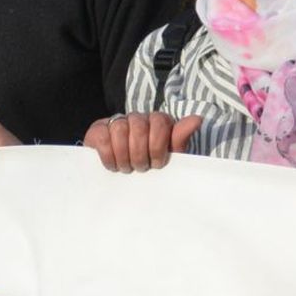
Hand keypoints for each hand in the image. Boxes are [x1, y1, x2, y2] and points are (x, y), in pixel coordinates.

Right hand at [82, 112, 201, 172]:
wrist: (124, 177)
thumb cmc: (152, 166)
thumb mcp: (170, 157)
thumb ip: (180, 139)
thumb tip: (197, 119)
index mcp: (158, 122)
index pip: (160, 122)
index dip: (158, 146)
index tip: (157, 164)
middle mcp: (138, 118)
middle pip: (139, 126)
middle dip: (140, 153)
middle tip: (140, 168)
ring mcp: (117, 121)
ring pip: (120, 129)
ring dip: (124, 156)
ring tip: (127, 168)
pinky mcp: (98, 129)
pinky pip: (102, 136)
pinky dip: (109, 155)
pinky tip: (113, 166)